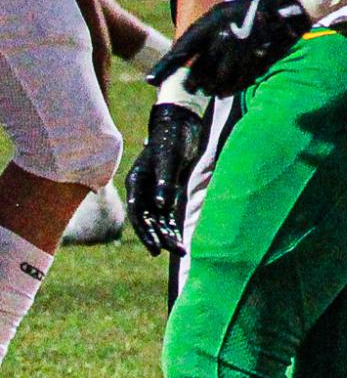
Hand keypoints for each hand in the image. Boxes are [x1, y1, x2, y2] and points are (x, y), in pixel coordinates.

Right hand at [126, 100, 206, 255]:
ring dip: (168, 234)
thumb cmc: (172, 139)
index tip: (154, 248)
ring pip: (158, 218)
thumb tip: (161, 207)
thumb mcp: (168, 159)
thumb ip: (164, 182)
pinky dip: (173, 225)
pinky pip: (168, 213)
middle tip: (165, 253)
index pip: (137, 213)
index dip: (145, 231)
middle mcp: (142, 190)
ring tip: (180, 250)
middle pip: (147, 219)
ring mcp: (154, 191)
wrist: (180, 124)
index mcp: (136, 182)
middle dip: (156, 237)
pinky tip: (179, 239)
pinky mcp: (167, 190)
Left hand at [151, 0, 310, 96]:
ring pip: (218, 81)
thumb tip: (181, 57)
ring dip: (210, 88)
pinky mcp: (256, 62)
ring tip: (208, 89)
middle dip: (193, 82)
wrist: (284, 7)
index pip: (182, 49)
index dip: (166, 67)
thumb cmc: (246, 9)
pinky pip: (237, 83)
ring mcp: (240, 52)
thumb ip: (200, 34)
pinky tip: (224, 90)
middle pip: (199, 71)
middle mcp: (223, 39)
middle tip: (192, 86)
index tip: (151, 80)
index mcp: (211, 24)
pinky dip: (228, 89)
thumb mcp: (219, 13)